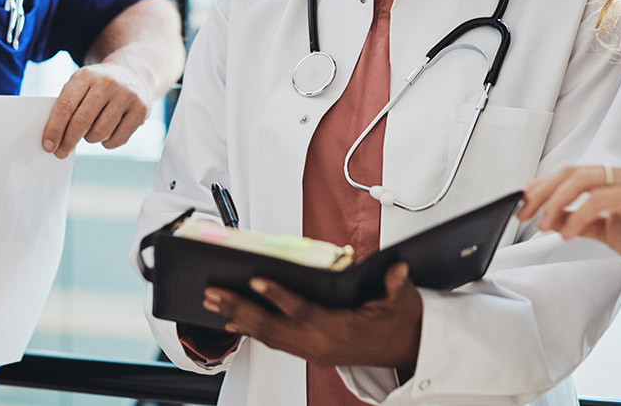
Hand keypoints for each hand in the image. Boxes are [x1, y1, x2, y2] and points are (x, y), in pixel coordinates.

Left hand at [43, 61, 151, 157]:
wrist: (132, 74)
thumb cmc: (98, 86)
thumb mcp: (80, 85)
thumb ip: (67, 107)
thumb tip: (54, 139)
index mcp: (86, 76)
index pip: (66, 106)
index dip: (54, 129)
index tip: (48, 146)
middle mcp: (108, 83)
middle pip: (82, 121)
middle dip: (68, 141)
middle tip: (61, 152)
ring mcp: (127, 96)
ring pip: (100, 132)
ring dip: (90, 139)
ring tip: (91, 131)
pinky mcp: (141, 110)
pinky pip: (118, 139)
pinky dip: (107, 143)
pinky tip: (107, 133)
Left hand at [203, 262, 421, 369]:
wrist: (407, 348)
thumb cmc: (401, 322)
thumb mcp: (403, 301)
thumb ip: (397, 284)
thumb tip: (398, 268)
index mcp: (341, 331)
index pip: (303, 312)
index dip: (278, 296)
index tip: (255, 279)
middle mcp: (321, 345)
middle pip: (273, 327)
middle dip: (240, 309)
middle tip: (214, 293)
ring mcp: (313, 352)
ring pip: (269, 336)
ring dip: (239, 319)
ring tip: (213, 303)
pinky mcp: (310, 353)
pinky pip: (275, 342)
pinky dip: (251, 331)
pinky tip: (232, 322)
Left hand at [515, 165, 620, 281]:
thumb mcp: (605, 231)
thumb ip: (581, 222)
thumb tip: (553, 220)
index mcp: (613, 181)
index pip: (569, 175)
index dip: (542, 187)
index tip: (522, 203)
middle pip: (570, 173)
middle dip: (543, 193)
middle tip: (525, 213)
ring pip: (582, 181)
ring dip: (556, 203)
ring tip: (544, 225)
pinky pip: (601, 199)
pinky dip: (578, 215)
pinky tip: (567, 234)